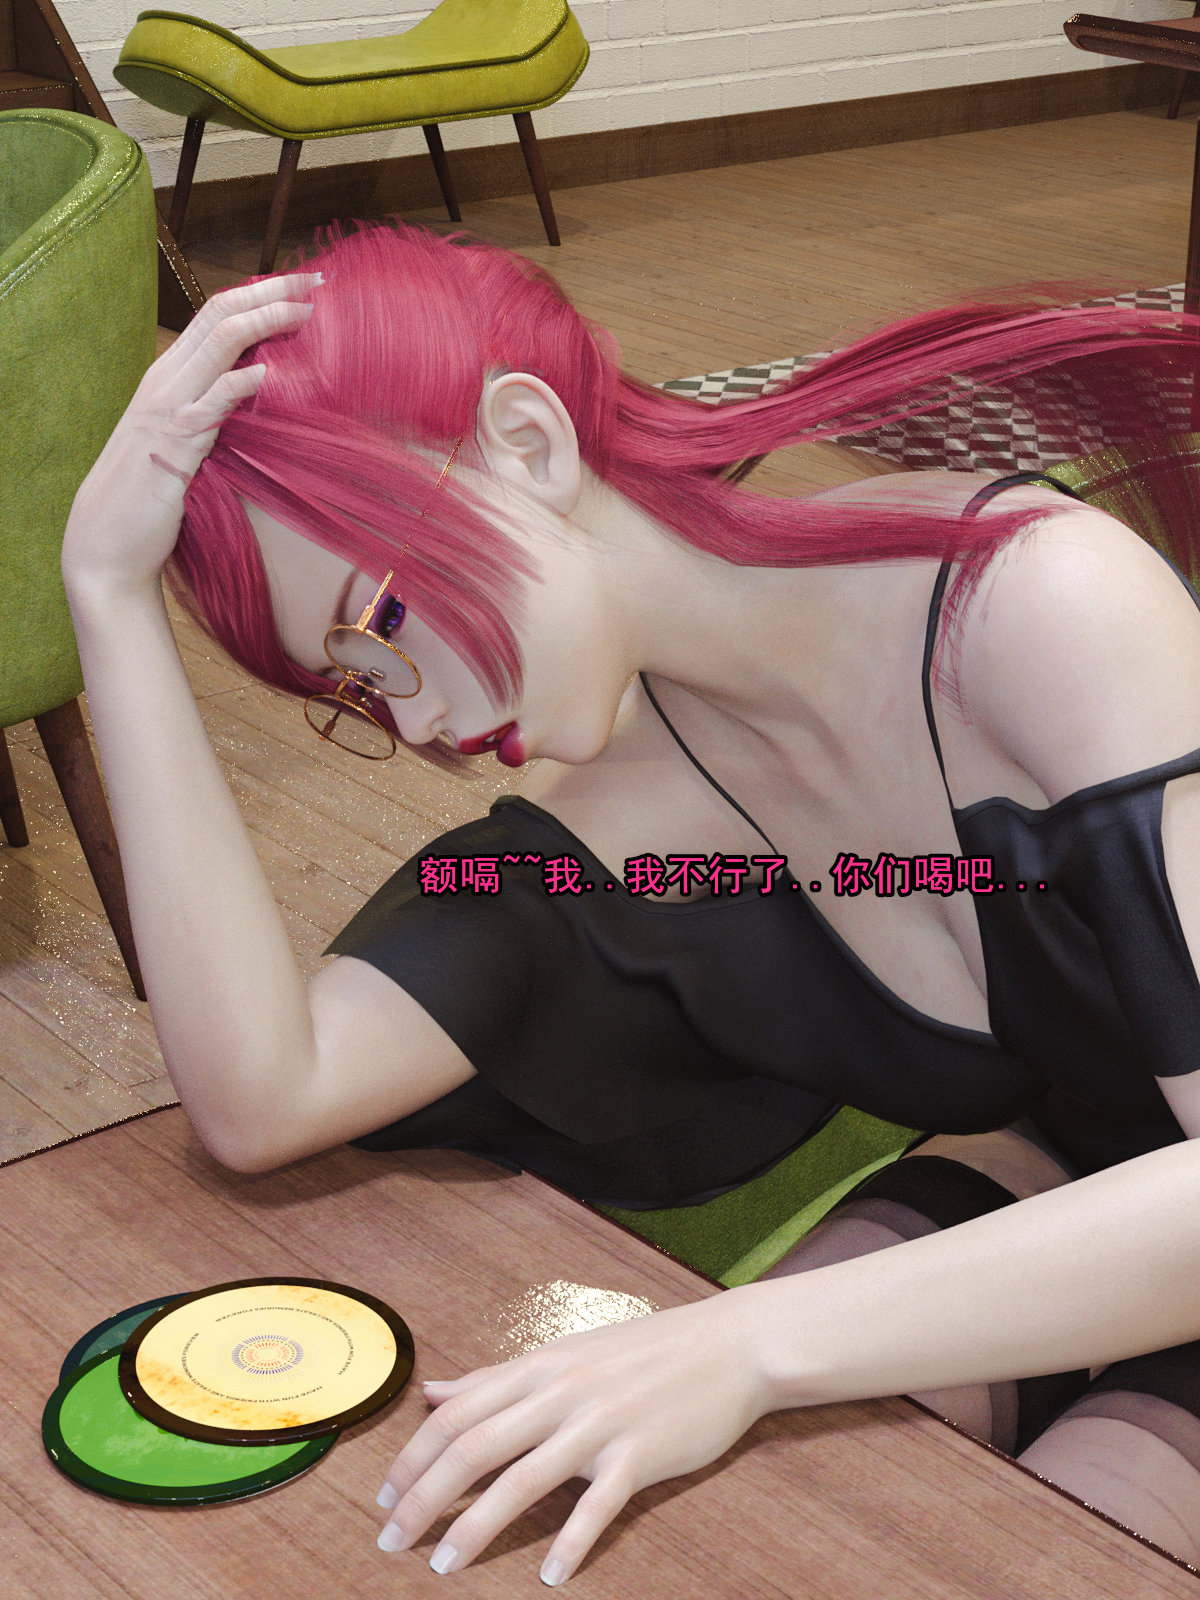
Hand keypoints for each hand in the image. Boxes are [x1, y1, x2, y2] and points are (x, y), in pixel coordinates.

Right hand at [61, 274, 317, 595]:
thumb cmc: (150, 496)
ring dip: (266, 320)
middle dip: (270, 291)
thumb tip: (260, 398)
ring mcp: (168, 407)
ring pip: (218, 342)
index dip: (259, 294)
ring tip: (307, 312)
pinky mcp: (175, 443)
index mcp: (169, 375)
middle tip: (316, 281)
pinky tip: (269, 376)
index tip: (303, 287)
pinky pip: (211, 401)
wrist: (108, 541)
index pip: (215, 315)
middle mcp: (166, 379)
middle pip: (220, 313)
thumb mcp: (185, 442)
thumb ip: (214, 414)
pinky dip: (241, 383)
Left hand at [374, 1288, 771, 1584]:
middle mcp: (561, 1392)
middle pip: (475, 1447)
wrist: (727, 1346)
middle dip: (424, 1497)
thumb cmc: (643, 1351)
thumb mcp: (563, 1352)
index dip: (413, 1459)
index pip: (458, 1414)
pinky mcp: (640, 1454)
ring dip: (476, 1527)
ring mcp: (601, 1424)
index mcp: (538, 1366)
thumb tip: (434, 1393)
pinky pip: (597, 1506)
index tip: (382, 1499)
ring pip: (522, 1479)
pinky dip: (570, 1543)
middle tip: (390, 1542)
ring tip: (443, 1565)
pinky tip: (549, 1575)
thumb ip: (496, 1378)